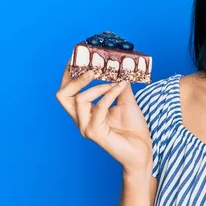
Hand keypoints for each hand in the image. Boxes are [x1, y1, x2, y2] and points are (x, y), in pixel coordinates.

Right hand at [55, 61, 152, 175]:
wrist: (143, 149)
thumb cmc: (133, 127)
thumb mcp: (126, 100)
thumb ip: (119, 85)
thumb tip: (120, 67)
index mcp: (85, 112)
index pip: (68, 91)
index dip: (69, 73)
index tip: (78, 56)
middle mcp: (81, 120)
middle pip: (63, 95)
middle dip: (74, 78)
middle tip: (92, 69)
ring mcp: (86, 127)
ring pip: (79, 99)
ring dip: (98, 86)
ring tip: (115, 81)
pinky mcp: (95, 133)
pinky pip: (99, 107)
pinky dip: (110, 94)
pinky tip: (121, 86)